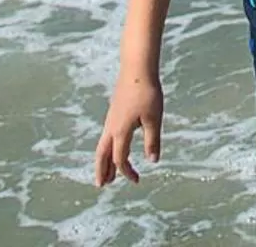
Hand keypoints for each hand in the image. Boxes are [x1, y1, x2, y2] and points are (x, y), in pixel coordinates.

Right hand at [93, 71, 162, 185]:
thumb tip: (153, 161)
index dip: (127, 172)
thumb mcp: (154, 119)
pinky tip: (114, 149)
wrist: (137, 69)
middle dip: (101, 170)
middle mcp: (111, 128)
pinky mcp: (113, 113)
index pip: (120, 159)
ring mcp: (110, 120)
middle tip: (102, 185)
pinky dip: (107, 148)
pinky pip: (106, 137)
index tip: (137, 180)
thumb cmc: (147, 93)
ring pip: (102, 145)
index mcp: (120, 131)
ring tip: (106, 173)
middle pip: (102, 154)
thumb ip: (152, 141)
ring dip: (103, 160)